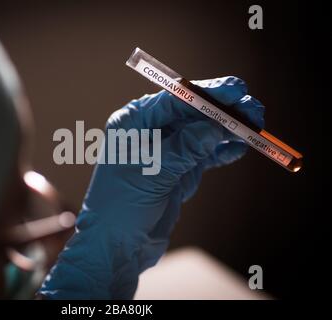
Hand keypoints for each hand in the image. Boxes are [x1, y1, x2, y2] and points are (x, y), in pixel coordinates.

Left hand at [39, 76, 264, 298]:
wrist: (116, 245)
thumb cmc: (121, 206)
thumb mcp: (152, 172)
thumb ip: (184, 148)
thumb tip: (215, 126)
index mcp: (134, 122)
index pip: (175, 99)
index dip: (207, 93)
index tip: (236, 90)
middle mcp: (149, 131)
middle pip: (193, 113)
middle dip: (224, 111)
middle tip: (254, 110)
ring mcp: (165, 151)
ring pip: (202, 133)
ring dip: (228, 131)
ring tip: (255, 129)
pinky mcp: (177, 170)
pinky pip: (204, 155)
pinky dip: (221, 151)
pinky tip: (239, 149)